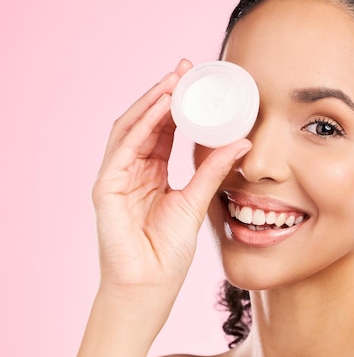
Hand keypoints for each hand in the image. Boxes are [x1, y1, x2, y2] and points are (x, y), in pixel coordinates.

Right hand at [92, 59, 250, 303]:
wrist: (149, 288)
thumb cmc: (168, 253)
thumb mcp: (197, 202)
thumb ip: (214, 171)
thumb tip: (243, 143)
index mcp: (152, 174)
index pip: (163, 130)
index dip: (179, 105)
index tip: (197, 81)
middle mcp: (132, 170)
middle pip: (146, 122)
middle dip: (165, 93)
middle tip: (186, 68)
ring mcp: (116, 177)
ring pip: (131, 127)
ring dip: (152, 101)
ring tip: (175, 79)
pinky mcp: (107, 188)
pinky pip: (124, 148)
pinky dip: (143, 124)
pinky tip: (161, 106)